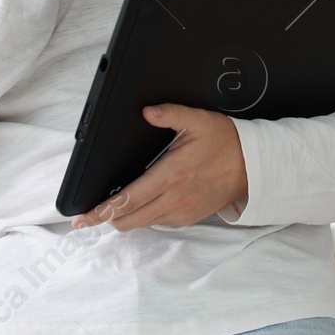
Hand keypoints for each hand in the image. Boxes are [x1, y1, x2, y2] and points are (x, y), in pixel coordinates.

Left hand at [72, 104, 249, 231]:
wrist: (254, 165)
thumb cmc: (226, 142)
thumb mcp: (198, 120)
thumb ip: (170, 114)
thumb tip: (147, 111)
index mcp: (169, 176)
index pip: (125, 201)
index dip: (98, 212)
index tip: (81, 218)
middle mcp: (173, 199)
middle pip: (127, 219)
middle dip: (106, 218)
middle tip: (93, 212)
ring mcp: (181, 212)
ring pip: (142, 223)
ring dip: (127, 217)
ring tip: (119, 205)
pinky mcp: (190, 218)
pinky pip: (160, 222)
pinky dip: (147, 215)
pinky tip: (147, 201)